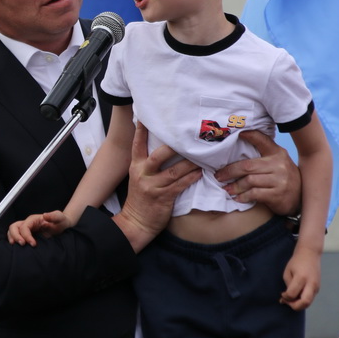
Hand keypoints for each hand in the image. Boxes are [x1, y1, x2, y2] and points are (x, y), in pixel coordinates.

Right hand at [7, 211, 69, 245]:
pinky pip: (16, 236)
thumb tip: (45, 215)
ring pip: (12, 231)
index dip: (26, 235)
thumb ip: (54, 216)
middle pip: (14, 227)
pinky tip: (17, 248)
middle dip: (15, 236)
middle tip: (22, 244)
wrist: (62, 226)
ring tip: (16, 246)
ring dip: (12, 238)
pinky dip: (14, 241)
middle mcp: (28, 223)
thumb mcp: (60, 217)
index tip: (33, 244)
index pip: (25, 226)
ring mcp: (26, 229)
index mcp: (33, 219)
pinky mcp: (26, 235)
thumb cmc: (60, 221)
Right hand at [113, 122, 200, 252]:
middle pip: (158, 155)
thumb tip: (164, 148)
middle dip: (173, 146)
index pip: (137, 144)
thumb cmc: (141, 198)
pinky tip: (200, 172)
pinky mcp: (163, 198)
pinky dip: (191, 178)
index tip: (146, 116)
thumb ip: (147, 164)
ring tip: (203, 155)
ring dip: (190, 162)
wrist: (136, 222)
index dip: (142, 130)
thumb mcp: (138, 178)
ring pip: (174, 171)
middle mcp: (143, 174)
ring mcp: (153, 186)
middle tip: (187, 136)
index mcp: (136, 166)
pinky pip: (180, 185)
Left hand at [215, 130, 301, 215]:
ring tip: (226, 189)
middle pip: (247, 166)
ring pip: (249, 180)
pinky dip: (243, 196)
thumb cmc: (282, 178)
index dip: (251, 136)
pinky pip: (255, 193)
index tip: (239, 134)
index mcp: (277, 153)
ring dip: (235, 186)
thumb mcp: (277, 163)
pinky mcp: (278, 194)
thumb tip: (237, 150)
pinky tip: (237, 198)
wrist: (300, 199)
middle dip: (229, 171)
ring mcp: (280, 180)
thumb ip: (262, 156)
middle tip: (218, 176)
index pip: (262, 140)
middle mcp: (279, 164)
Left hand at [280, 245, 320, 310]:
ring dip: (299, 305)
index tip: (282, 295)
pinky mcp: (318, 288)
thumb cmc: (296, 262)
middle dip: (294, 306)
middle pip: (305, 302)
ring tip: (291, 300)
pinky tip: (296, 297)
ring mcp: (316, 287)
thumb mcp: (288, 272)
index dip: (286, 297)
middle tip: (287, 302)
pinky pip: (310, 298)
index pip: (293, 294)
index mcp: (301, 278)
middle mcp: (311, 284)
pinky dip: (302, 301)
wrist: (310, 254)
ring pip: (309, 303)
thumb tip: (288, 298)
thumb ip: (288, 285)